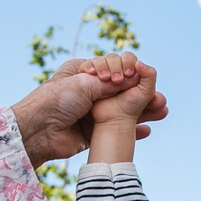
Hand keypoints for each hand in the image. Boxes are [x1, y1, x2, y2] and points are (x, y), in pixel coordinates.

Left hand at [13, 57, 164, 167]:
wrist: (38, 131)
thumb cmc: (55, 101)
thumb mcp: (84, 85)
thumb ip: (111, 83)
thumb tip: (134, 79)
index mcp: (83, 72)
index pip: (112, 68)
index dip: (124, 71)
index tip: (128, 78)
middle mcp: (89, 90)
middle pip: (121, 89)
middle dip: (140, 92)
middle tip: (158, 96)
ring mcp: (93, 111)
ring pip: (123, 109)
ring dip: (143, 110)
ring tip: (162, 111)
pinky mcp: (94, 132)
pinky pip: (118, 129)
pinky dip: (133, 130)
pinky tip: (147, 129)